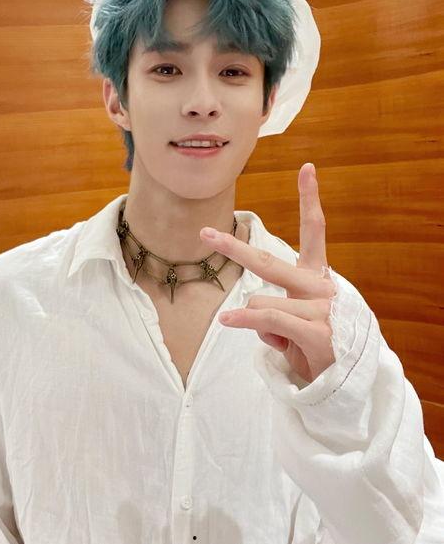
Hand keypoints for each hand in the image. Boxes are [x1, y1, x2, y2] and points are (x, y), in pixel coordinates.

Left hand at [199, 163, 336, 383]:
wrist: (344, 381)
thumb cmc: (313, 344)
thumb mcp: (291, 324)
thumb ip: (272, 312)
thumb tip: (252, 315)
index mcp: (316, 277)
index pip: (314, 231)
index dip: (310, 199)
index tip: (307, 169)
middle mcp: (320, 287)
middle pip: (268, 262)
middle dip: (232, 247)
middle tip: (205, 233)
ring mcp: (320, 308)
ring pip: (260, 302)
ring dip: (251, 320)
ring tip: (268, 335)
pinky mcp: (317, 332)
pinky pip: (268, 319)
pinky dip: (245, 322)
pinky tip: (229, 321)